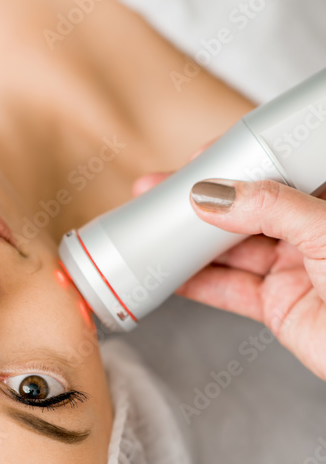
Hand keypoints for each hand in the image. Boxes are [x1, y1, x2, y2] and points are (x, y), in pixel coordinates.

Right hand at [132, 148, 325, 380]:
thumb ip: (271, 207)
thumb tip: (215, 193)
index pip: (277, 169)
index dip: (238, 161)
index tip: (202, 157)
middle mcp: (311, 231)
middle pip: (246, 208)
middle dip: (203, 201)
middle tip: (162, 192)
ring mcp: (293, 268)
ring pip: (232, 248)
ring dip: (192, 241)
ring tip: (154, 228)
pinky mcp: (278, 306)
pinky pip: (230, 290)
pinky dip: (198, 283)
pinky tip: (171, 273)